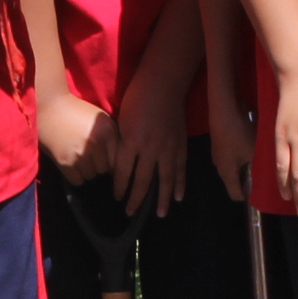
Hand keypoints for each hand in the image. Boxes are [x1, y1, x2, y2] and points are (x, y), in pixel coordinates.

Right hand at [43, 86, 112, 180]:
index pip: (118, 159)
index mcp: (108, 130)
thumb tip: (116, 166)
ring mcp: (81, 153)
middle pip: (104, 170)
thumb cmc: (76, 112)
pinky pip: (77, 180)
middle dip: (97, 166)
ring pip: (90, 176)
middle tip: (88, 158)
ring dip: (85, 171)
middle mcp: (97, 143)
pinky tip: (71, 164)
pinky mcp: (66, 162)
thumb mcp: (99, 118)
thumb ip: (110, 138)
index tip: (104, 160)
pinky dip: (75, 176)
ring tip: (78, 160)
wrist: (49, 107)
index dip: (111, 161)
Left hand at [110, 75, 191, 216]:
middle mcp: (150, 148)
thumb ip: (121, 144)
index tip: (117, 197)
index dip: (120, 186)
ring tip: (160, 214)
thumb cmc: (137, 98)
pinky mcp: (180, 145)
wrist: (163, 84)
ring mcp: (168, 148)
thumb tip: (118, 164)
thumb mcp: (121, 121)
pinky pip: (180, 169)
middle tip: (130, 212)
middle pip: (142, 181)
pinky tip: (178, 197)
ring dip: (162, 199)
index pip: (123, 172)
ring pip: (165, 180)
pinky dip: (180, 184)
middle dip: (136, 199)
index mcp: (132, 141)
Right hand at [206, 84, 255, 200]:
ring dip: (247, 167)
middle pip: (236, 181)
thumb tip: (270, 178)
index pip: (236, 195)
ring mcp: (219, 153)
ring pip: (235, 167)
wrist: (224, 108)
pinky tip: (252, 145)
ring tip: (261, 161)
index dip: (249, 197)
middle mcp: (220, 166)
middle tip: (266, 177)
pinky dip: (242, 155)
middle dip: (250, 181)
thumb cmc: (238, 132)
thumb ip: (260, 167)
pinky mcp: (221, 142)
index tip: (263, 193)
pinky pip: (233, 155)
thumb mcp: (253, 152)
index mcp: (227, 173)